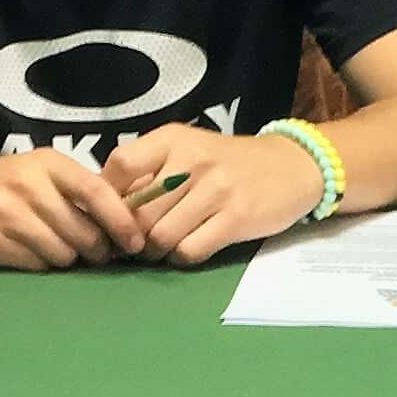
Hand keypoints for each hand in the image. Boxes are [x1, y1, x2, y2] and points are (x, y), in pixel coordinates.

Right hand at [0, 149, 148, 271]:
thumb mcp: (33, 173)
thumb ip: (73, 191)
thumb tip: (124, 223)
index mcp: (45, 163)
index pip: (97, 191)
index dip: (122, 220)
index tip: (136, 242)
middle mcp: (28, 184)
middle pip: (85, 231)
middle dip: (97, 250)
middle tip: (95, 254)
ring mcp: (8, 213)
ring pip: (63, 253)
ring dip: (67, 259)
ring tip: (56, 250)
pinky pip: (36, 265)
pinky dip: (41, 266)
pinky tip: (29, 255)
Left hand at [101, 125, 326, 266]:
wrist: (290, 166)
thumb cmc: (228, 162)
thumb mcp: (188, 150)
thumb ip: (150, 171)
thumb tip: (105, 206)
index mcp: (173, 139)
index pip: (121, 166)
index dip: (108, 197)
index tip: (112, 214)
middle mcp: (192, 160)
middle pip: (139, 212)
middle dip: (132, 236)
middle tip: (136, 244)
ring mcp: (216, 190)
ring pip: (161, 236)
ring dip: (155, 252)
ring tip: (160, 249)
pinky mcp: (236, 218)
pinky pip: (190, 250)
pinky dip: (181, 258)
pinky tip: (187, 250)